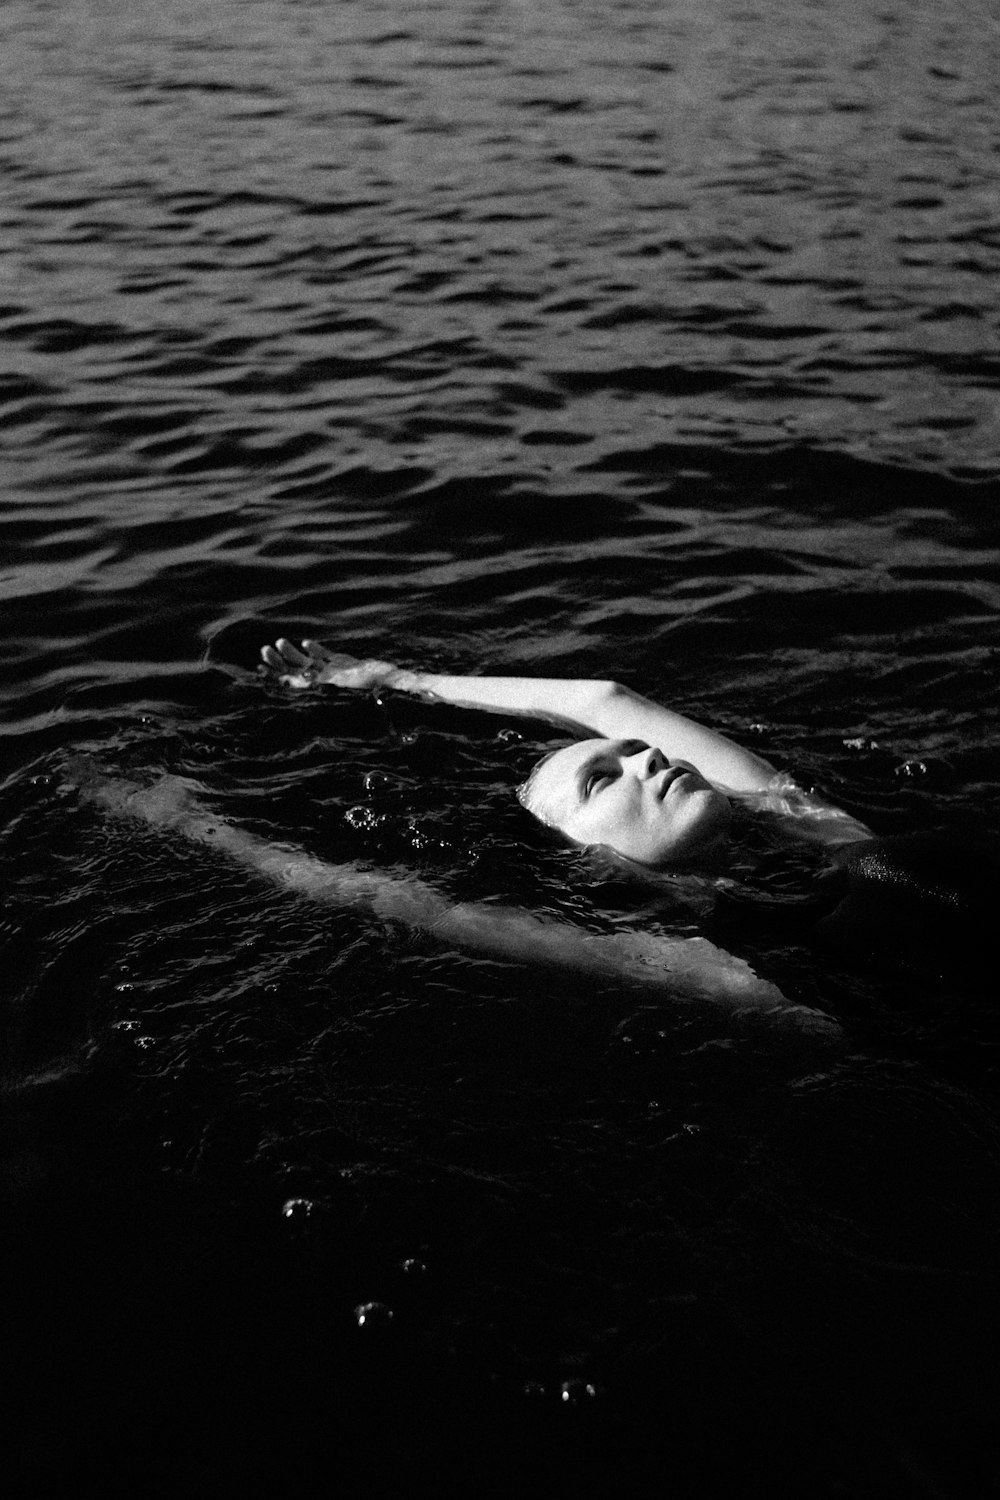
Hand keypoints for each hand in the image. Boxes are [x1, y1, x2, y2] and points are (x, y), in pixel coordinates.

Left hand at [260, 638, 401, 690]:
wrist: (391, 684)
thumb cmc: (366, 687)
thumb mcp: (337, 682)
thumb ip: (313, 681)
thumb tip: (285, 681)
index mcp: (319, 690)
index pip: (291, 684)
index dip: (274, 677)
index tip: (259, 668)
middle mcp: (323, 683)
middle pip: (296, 673)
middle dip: (279, 662)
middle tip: (264, 650)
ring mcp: (334, 674)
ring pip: (308, 664)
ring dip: (293, 654)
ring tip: (279, 642)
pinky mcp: (345, 665)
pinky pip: (328, 658)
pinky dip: (317, 651)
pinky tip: (308, 643)